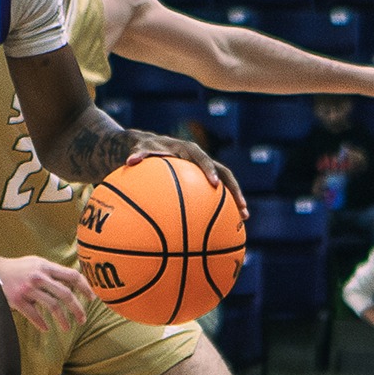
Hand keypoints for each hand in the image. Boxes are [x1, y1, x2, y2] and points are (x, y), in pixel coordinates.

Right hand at [0, 253, 91, 332]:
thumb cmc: (18, 268)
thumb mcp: (37, 263)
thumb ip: (53, 272)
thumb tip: (74, 282)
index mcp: (45, 266)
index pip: (72, 276)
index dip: (85, 287)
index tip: (92, 298)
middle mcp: (38, 277)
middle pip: (65, 294)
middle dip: (77, 308)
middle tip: (83, 319)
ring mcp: (28, 289)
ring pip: (52, 307)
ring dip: (63, 320)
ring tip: (67, 328)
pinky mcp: (17, 300)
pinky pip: (34, 315)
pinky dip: (41, 324)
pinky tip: (46, 329)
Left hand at [122, 134, 247, 218]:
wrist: (148, 147)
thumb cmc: (143, 149)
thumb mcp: (139, 149)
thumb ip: (138, 154)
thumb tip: (130, 161)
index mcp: (188, 150)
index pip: (202, 159)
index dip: (209, 170)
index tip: (214, 184)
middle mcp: (201, 160)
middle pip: (224, 173)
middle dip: (233, 189)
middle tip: (241, 207)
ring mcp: (204, 171)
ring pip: (225, 185)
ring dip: (235, 200)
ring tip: (243, 219)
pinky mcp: (203, 181)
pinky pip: (215, 194)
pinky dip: (221, 208)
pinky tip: (223, 227)